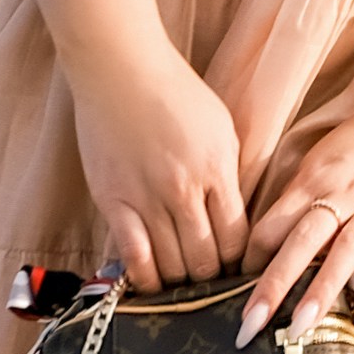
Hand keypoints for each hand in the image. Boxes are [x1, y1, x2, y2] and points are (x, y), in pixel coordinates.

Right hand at [70, 43, 245, 283]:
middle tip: (212, 283)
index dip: (241, 262)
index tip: (238, 269)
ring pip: (171, 265)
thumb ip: (229, 174)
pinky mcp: (113, 201)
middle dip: (213, 278)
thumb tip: (236, 216)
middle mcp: (184, 189)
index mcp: (217, 169)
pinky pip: (132, 256)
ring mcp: (146, 198)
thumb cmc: (174, 92)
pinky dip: (145, 278)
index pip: (237, 237)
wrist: (119, 68)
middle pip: (206, 259)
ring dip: (180, 281)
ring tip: (184, 285)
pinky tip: (152, 284)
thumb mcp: (221, 128)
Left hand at [239, 96, 353, 337]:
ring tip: (300, 328)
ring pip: (347, 250)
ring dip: (322, 291)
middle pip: (302, 240)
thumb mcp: (322, 161)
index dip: (251, 259)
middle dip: (273, 284)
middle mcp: (344, 192)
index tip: (234, 291)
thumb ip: (300, 201)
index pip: (273, 223)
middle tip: (249, 325)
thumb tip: (269, 247)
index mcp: (315, 178)